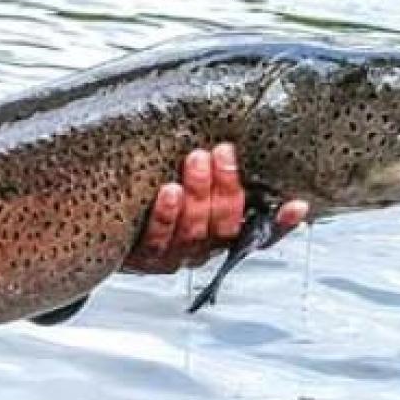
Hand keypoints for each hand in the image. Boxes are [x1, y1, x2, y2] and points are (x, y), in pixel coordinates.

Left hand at [124, 143, 307, 274]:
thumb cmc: (154, 205)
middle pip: (223, 224)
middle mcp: (202, 250)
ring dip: (199, 192)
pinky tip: (168, 192)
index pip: (261, 235)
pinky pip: (158, 238)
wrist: (102, 234)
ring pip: (195, 229)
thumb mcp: (189, 194)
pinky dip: (166, 215)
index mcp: (221, 238)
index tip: (297, 204)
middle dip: (226, 186)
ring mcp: (173, 255)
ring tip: (196, 159)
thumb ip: (211, 178)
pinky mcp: (144, 257)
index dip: (282, 225)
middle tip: (222, 151)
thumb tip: (229, 141)